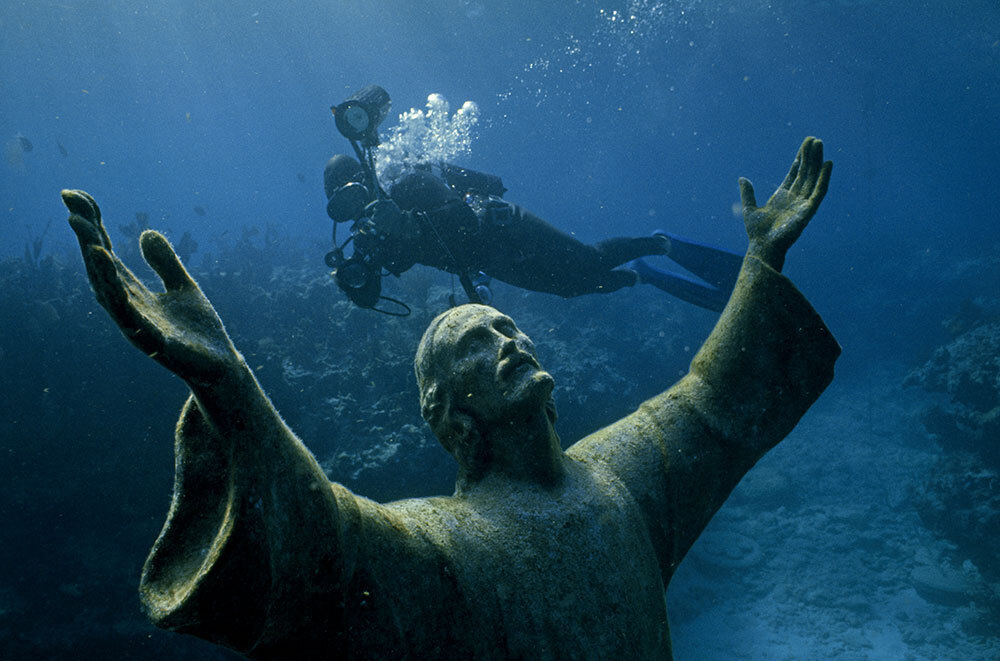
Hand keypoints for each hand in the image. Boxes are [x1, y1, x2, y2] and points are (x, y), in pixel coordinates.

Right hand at [62, 189, 240, 386]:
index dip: (92, 228)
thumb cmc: (198, 329)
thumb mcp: (184, 286)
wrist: (220, 365)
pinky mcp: (159, 345)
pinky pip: (136, 322)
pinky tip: (116, 283)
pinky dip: (124, 302)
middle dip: (88, 242)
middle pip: (102, 271)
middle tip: (73, 212)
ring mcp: (140, 327)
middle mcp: (130, 308)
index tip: (76, 197)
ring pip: (112, 296)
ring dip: (101, 270)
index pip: (106, 255)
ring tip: (92, 243)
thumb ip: (165, 262)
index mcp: (134, 293)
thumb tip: (146, 232)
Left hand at [738, 137, 831, 270]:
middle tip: (814, 139)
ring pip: (813, 178)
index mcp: (782, 196)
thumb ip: (747, 193)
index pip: (794, 174)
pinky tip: (828, 164)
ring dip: (817, 162)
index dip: (800, 160)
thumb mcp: (749, 208)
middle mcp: (795, 198)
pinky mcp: (809, 210)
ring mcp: (803, 203)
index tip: (805, 145)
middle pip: (805, 172)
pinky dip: (825, 178)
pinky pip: (819, 191)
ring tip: (820, 145)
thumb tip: (742, 178)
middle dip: (810, 156)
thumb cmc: (757, 232)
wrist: (762, 246)